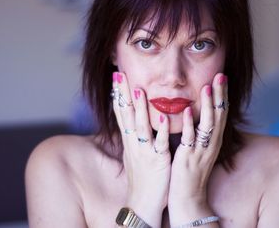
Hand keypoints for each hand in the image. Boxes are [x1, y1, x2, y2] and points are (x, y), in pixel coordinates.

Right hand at [112, 72, 170, 227]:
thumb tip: (131, 124)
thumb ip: (134, 138)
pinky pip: (159, 144)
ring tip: (138, 90)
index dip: (118, 95)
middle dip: (123, 95)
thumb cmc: (142, 178)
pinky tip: (162, 117)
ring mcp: (145, 152)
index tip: (116, 78)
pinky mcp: (158, 161)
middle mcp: (134, 144)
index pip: (121, 114)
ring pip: (140, 127)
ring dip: (139, 109)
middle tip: (119, 74)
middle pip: (126, 116)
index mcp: (130, 141)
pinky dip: (160, 130)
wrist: (143, 204)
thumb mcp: (135, 155)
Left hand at [168, 73, 227, 225]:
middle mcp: (211, 144)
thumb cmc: (191, 170)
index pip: (221, 114)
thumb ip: (199, 131)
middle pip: (219, 116)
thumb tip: (196, 112)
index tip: (221, 77)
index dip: (222, 96)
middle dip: (220, 95)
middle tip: (220, 75)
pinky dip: (190, 125)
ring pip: (208, 126)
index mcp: (213, 140)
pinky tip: (188, 111)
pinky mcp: (188, 159)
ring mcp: (201, 151)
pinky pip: (190, 140)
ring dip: (208, 106)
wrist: (187, 197)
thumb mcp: (199, 147)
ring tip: (207, 87)